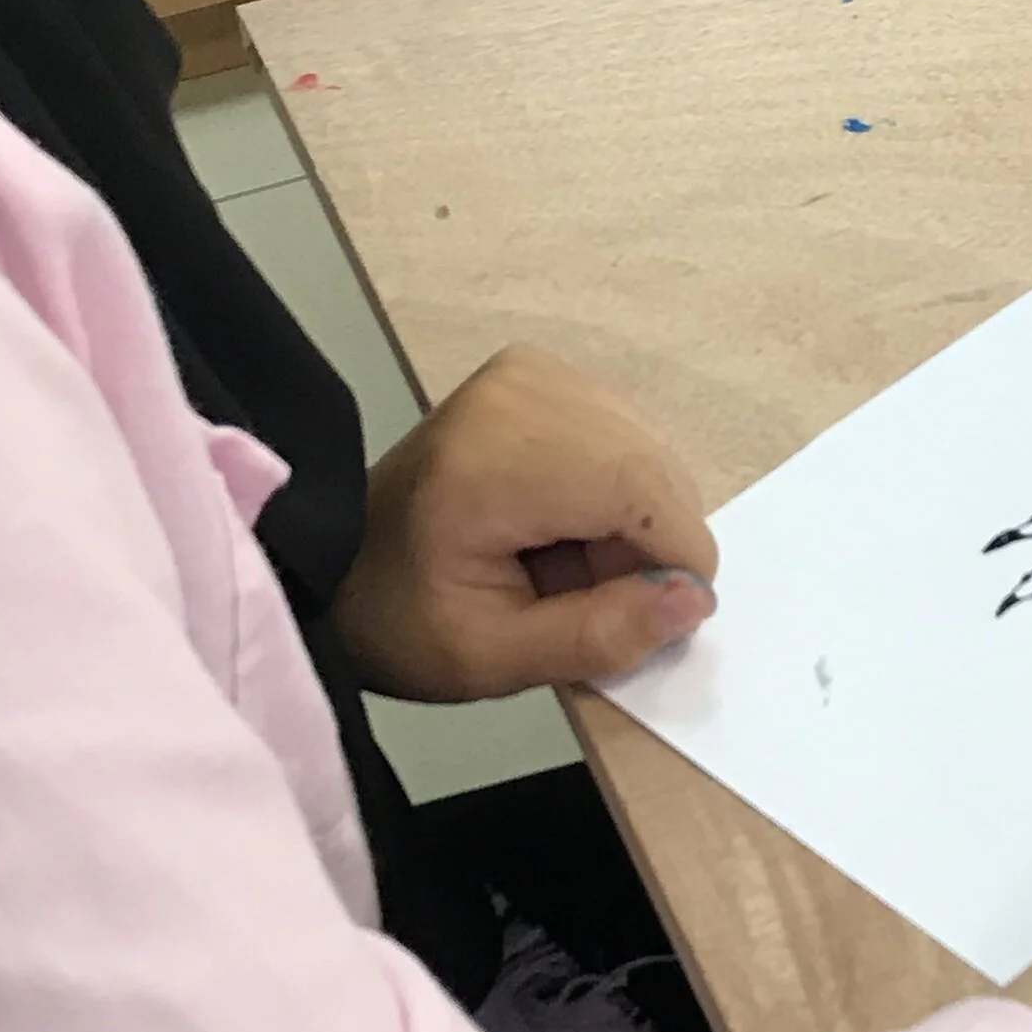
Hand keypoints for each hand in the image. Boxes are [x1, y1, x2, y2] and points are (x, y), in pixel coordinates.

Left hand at [334, 345, 716, 701]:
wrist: (338, 559)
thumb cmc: (400, 617)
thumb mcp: (489, 659)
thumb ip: (597, 636)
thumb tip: (693, 600)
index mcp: (494, 458)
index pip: (641, 493)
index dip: (666, 566)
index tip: (635, 622)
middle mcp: (523, 390)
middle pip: (655, 472)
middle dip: (645, 549)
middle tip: (575, 596)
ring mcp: (535, 372)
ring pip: (653, 457)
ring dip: (632, 524)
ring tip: (558, 562)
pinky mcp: (545, 372)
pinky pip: (631, 439)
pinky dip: (616, 495)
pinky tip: (562, 525)